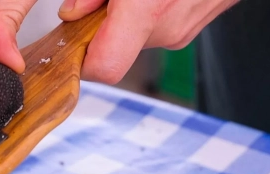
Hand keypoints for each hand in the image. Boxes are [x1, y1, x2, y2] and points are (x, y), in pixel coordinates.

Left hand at [59, 0, 238, 83]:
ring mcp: (186, 29)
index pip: (105, 67)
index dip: (85, 61)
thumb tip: (72, 13)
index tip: (75, 44)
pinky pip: (163, 26)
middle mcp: (169, 28)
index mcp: (146, 9)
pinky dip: (153, 10)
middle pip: (120, 48)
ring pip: (141, 37)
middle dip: (106, 26)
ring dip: (131, 17)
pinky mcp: (197, 23)